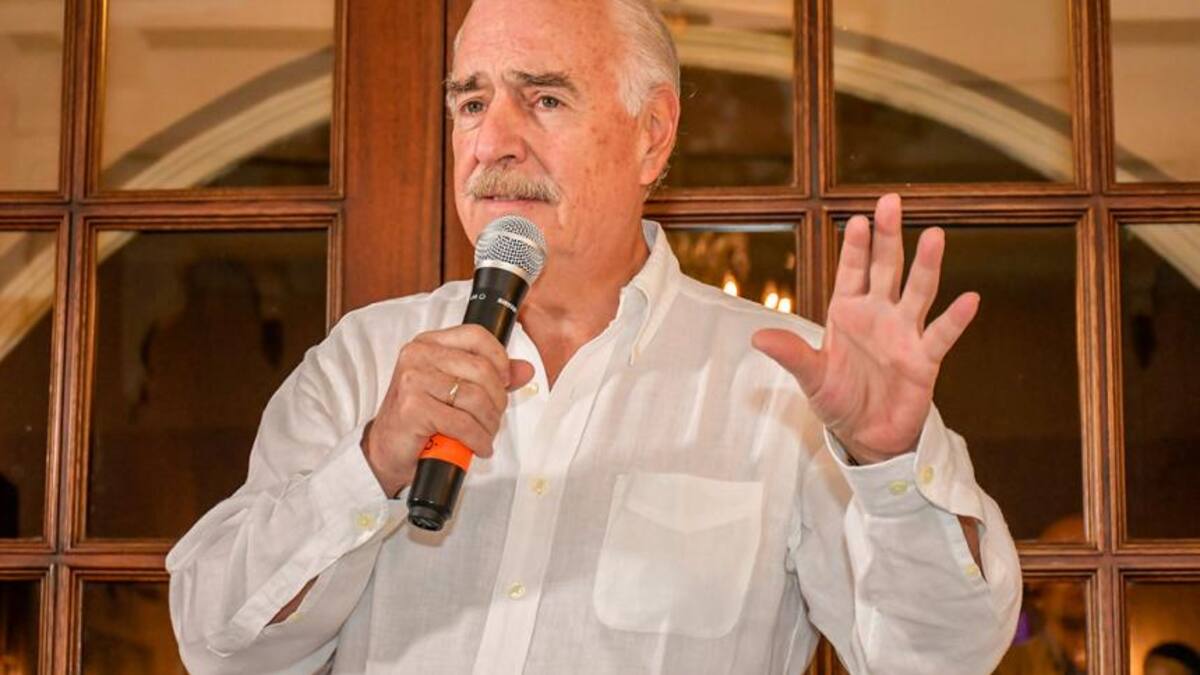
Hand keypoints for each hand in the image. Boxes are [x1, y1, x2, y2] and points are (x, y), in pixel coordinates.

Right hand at [363, 324, 533, 495]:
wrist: (387, 450)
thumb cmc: (421, 418)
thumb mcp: (456, 390)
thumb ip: (490, 377)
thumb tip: (525, 369)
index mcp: (429, 344)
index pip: (476, 336)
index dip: (499, 358)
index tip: (505, 381)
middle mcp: (418, 355)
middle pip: (481, 370)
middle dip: (497, 401)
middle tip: (493, 419)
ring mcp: (413, 380)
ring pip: (475, 398)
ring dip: (488, 424)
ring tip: (485, 435)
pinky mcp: (413, 407)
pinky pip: (463, 423)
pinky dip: (477, 439)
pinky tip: (478, 447)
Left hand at [752, 194, 977, 463]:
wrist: (867, 434)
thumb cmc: (838, 399)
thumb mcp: (811, 377)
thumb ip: (791, 355)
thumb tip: (757, 338)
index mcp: (847, 311)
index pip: (851, 270)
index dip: (854, 246)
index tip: (857, 219)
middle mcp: (879, 314)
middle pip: (885, 268)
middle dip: (888, 237)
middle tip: (891, 202)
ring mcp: (904, 333)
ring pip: (917, 292)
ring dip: (925, 265)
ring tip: (934, 235)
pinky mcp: (924, 359)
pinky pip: (940, 335)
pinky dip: (955, 319)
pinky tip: (969, 299)